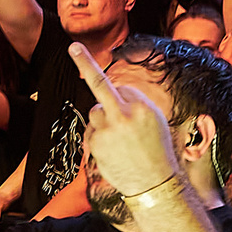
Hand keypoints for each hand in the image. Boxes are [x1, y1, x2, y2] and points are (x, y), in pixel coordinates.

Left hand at [70, 41, 180, 197]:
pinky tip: (114, 150)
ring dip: (103, 120)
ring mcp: (107, 130)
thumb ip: (135, 105)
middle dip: (86, 63)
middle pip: (100, 86)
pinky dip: (100, 137)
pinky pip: (92, 131)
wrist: (154, 184)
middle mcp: (123, 115)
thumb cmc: (158, 150)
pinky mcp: (95, 145)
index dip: (122, 95)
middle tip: (74, 47)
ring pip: (95, 112)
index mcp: (143, 107)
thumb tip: (112, 92)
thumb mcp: (156, 121)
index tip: (89, 55)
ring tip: (120, 140)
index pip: (123, 88)